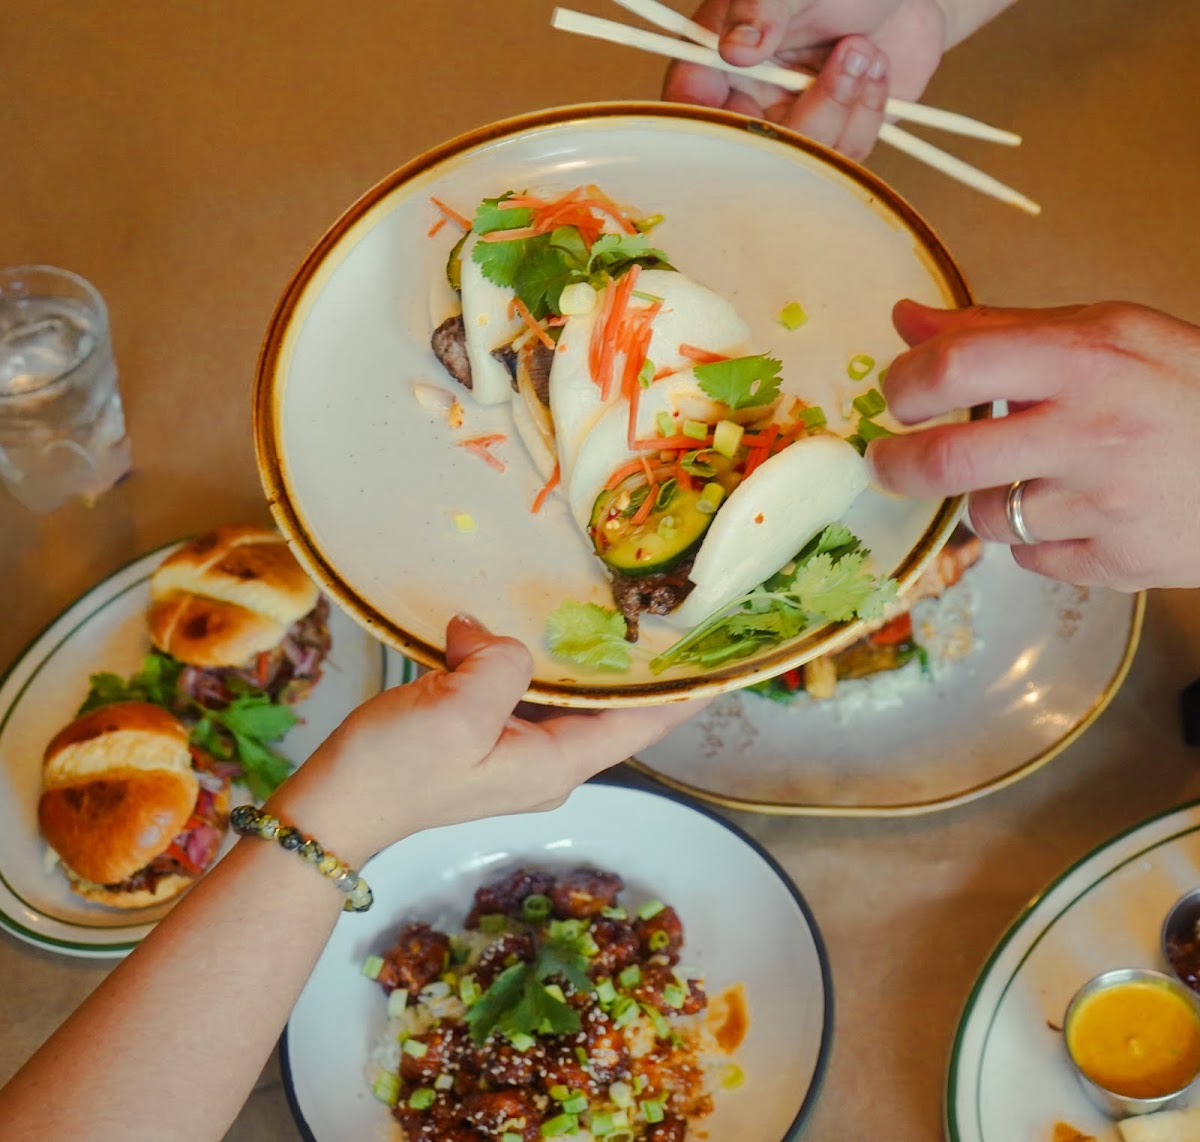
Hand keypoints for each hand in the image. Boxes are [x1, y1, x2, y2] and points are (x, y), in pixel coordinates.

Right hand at [266, 615, 706, 864]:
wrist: (333, 808)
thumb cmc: (394, 770)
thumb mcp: (455, 713)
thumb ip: (503, 666)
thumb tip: (499, 638)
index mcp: (557, 762)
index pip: (643, 723)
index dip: (688, 692)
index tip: (729, 660)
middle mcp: (550, 761)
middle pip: (612, 708)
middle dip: (639, 664)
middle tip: (670, 611)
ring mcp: (517, 750)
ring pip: (564, 693)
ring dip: (576, 655)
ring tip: (608, 607)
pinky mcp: (485, 736)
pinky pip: (522, 688)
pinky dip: (521, 657)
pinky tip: (508, 627)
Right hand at [662, 0, 948, 158]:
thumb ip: (760, 8)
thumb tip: (737, 48)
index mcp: (719, 66)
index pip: (693, 109)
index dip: (710, 124)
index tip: (748, 111)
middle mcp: (749, 105)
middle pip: (754, 153)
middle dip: (810, 112)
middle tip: (850, 52)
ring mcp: (791, 129)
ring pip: (803, 160)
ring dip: (844, 103)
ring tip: (865, 48)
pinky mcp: (832, 143)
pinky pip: (845, 156)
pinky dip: (868, 111)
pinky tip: (875, 66)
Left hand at [866, 300, 1199, 590]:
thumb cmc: (1183, 389)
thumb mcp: (1107, 334)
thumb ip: (1000, 329)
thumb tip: (906, 320)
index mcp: (1087, 360)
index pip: (956, 365)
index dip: (906, 384)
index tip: (898, 397)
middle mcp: (1093, 432)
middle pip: (946, 460)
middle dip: (895, 464)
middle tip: (885, 461)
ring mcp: (1105, 505)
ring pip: (985, 516)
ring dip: (985, 498)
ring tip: (1028, 477)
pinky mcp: (1116, 563)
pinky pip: (1029, 558)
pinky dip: (1034, 538)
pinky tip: (1074, 512)